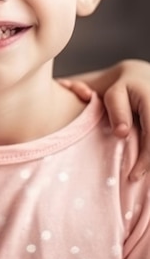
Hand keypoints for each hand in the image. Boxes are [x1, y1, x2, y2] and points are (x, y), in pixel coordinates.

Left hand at [63, 60, 149, 178]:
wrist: (140, 78)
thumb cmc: (121, 88)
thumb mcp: (114, 94)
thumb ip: (117, 110)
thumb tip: (122, 133)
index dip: (145, 160)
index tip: (132, 176)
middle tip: (134, 180)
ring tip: (138, 174)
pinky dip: (149, 153)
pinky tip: (143, 165)